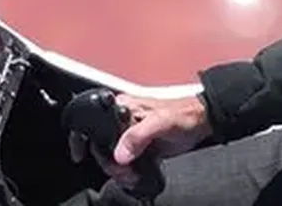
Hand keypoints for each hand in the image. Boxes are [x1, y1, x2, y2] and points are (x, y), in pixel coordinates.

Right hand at [69, 93, 211, 188]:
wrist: (202, 123)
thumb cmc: (184, 114)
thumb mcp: (162, 121)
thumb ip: (139, 134)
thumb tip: (120, 153)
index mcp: (124, 106)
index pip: (93, 120)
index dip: (83, 137)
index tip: (79, 155)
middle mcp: (123, 119)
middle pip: (99, 145)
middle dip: (107, 162)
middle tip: (124, 169)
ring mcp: (130, 134)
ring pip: (110, 157)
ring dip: (118, 171)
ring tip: (133, 174)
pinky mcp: (138, 147)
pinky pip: (123, 164)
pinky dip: (126, 174)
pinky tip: (136, 176)